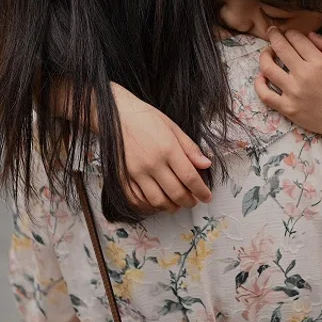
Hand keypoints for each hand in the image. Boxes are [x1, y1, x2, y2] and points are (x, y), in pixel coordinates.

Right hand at [113, 85, 213, 213]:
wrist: (115, 115)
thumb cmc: (145, 118)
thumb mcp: (173, 127)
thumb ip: (190, 148)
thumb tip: (205, 164)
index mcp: (168, 149)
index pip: (190, 177)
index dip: (201, 191)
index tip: (206, 196)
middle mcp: (152, 163)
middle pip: (176, 193)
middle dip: (189, 201)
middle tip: (194, 201)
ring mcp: (137, 172)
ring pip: (158, 201)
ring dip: (171, 207)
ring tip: (178, 204)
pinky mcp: (124, 177)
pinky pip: (138, 199)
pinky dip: (150, 206)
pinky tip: (158, 202)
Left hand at [254, 28, 321, 165]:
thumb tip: (309, 34)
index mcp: (319, 62)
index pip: (297, 39)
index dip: (290, 32)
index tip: (288, 32)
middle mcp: (303, 75)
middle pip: (281, 48)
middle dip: (274, 35)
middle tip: (272, 31)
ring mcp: (293, 92)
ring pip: (268, 68)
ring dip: (264, 55)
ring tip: (267, 52)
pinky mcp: (287, 108)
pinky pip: (265, 95)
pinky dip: (259, 84)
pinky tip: (261, 77)